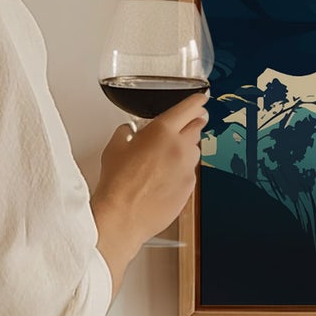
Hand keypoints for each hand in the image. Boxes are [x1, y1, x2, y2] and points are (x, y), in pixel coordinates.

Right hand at [91, 92, 207, 292]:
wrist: (123, 216)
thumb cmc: (117, 183)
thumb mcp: (114, 148)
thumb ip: (126, 133)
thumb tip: (129, 131)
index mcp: (162, 131)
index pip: (189, 108)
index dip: (197, 101)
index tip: (201, 99)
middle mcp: (180, 147)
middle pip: (197, 127)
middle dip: (192, 123)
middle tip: (185, 125)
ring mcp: (187, 169)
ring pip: (194, 151)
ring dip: (186, 149)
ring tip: (166, 158)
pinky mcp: (190, 188)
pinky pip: (190, 172)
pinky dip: (182, 171)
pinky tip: (164, 178)